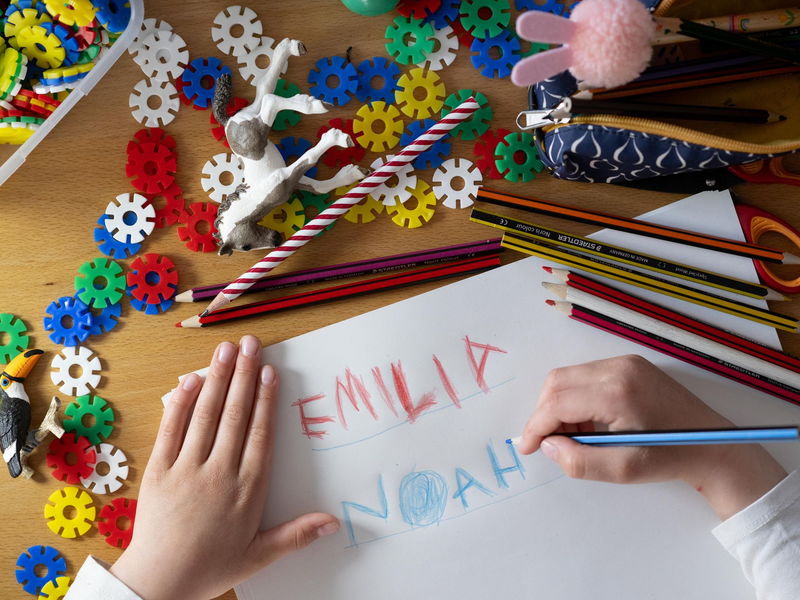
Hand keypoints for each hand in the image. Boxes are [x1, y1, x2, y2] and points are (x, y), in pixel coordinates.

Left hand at [111, 336, 339, 599]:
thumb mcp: (260, 555)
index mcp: (247, 489)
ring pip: (206, 415)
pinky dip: (181, 403)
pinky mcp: (159, 471)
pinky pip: (171, 430)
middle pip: (235, 415)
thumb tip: (334, 523)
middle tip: (251, 345)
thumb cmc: (211, 566)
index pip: (260, 434)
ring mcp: (187, 469)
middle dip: (244, 375)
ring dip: (217, 379)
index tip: (270, 372)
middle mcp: (219, 472)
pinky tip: (190, 380)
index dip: (265, 400)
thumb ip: (297, 535)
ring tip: (225, 350)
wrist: (160, 582)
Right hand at [517, 355, 786, 520]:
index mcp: (617, 392)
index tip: (527, 447)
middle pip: (557, 383)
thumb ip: (578, 460)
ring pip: (568, 377)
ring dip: (560, 406)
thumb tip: (548, 446)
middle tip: (553, 444)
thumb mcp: (623, 470)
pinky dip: (577, 398)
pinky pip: (586, 376)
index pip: (557, 402)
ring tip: (577, 436)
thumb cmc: (671, 458)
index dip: (535, 426)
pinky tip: (591, 422)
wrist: (714, 445)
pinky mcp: (629, 365)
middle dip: (545, 414)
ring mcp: (625, 363)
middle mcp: (618, 368)